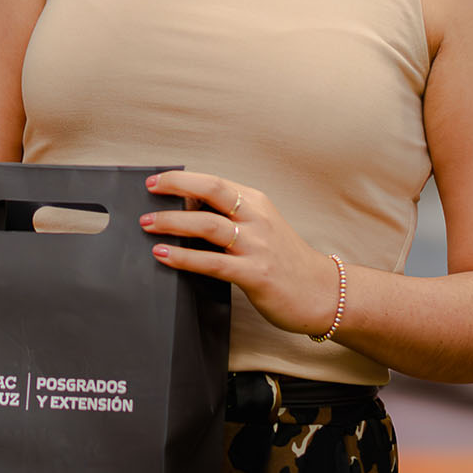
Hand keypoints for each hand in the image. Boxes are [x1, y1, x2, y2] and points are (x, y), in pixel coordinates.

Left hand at [141, 171, 338, 337]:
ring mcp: (257, 246)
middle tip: (149, 189)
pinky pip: (212, 262)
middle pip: (212, 191)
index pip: (215, 182)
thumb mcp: (262, 229)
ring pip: (208, 225)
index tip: (157, 180)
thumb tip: (187, 211)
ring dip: (173, 222)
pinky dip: (184, 257)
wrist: (324, 293)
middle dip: (177, 186)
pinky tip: (164, 255)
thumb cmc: (287, 262)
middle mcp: (257, 219)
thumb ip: (231, 218)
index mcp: (258, 204)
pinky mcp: (255, 274)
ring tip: (148, 225)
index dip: (183, 179)